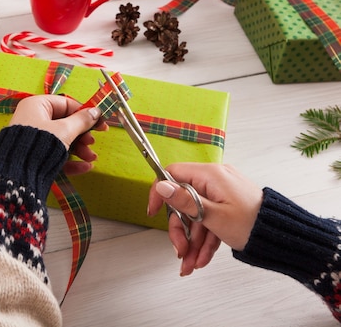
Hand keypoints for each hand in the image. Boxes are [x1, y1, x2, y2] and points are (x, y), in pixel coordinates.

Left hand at [9, 95, 106, 174]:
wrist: (17, 174)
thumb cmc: (40, 144)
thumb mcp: (65, 130)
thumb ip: (82, 121)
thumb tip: (96, 111)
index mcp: (37, 105)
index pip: (66, 104)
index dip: (85, 113)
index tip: (100, 123)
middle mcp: (33, 119)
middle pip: (64, 124)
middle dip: (82, 136)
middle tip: (93, 143)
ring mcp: (32, 139)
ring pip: (61, 141)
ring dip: (79, 150)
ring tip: (91, 158)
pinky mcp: (33, 156)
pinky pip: (54, 154)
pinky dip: (69, 160)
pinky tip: (85, 167)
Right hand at [147, 163, 263, 275]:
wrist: (284, 237)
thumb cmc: (254, 223)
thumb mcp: (213, 215)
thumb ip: (184, 201)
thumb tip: (162, 186)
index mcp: (210, 176)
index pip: (173, 174)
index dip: (160, 192)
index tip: (154, 210)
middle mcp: (214, 181)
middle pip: (183, 202)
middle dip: (180, 230)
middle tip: (180, 250)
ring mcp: (221, 195)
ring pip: (196, 217)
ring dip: (192, 241)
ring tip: (190, 263)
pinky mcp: (227, 207)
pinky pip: (209, 221)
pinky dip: (205, 240)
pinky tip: (202, 258)